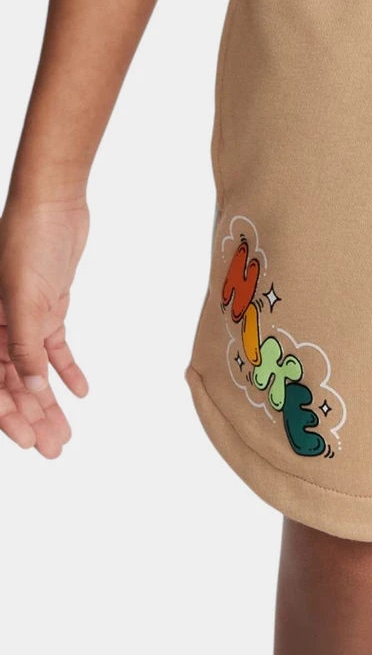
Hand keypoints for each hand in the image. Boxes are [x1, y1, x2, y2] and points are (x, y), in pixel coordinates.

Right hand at [0, 198, 89, 457]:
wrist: (51, 205)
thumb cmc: (27, 242)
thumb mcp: (25, 296)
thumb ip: (24, 343)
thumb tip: (30, 386)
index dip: (7, 416)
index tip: (27, 443)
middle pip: (13, 384)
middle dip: (32, 418)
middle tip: (54, 449)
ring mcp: (22, 318)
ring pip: (34, 371)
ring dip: (50, 402)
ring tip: (67, 432)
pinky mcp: (47, 309)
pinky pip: (54, 348)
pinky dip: (66, 371)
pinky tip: (81, 393)